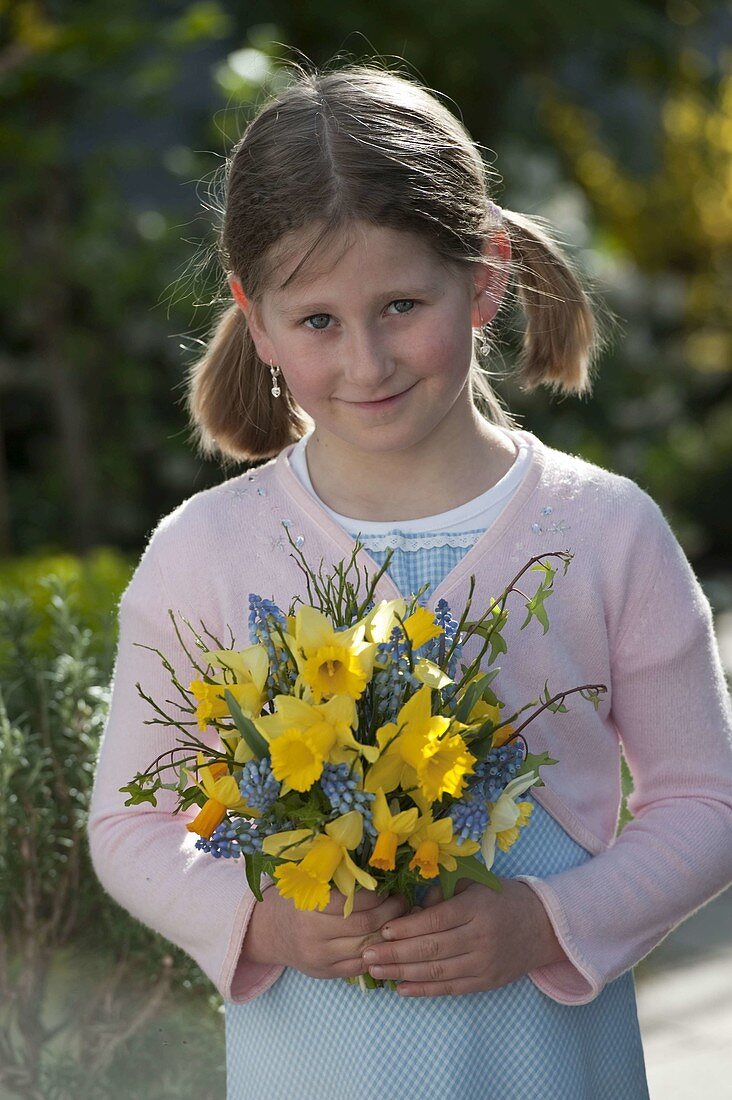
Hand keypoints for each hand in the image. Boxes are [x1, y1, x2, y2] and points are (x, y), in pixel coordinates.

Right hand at [241, 881, 409, 979]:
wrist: (269, 933)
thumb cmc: (294, 902)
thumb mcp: (308, 887)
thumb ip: (337, 883)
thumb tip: (379, 877)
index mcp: (308, 907)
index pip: (352, 903)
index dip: (377, 896)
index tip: (390, 889)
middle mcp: (313, 935)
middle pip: (364, 926)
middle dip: (390, 913)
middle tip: (404, 902)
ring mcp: (320, 958)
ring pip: (366, 948)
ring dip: (389, 934)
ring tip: (401, 921)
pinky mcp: (325, 973)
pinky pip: (359, 966)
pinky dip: (377, 953)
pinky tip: (387, 941)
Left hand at [360, 878, 567, 996]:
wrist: (542, 926)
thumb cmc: (501, 899)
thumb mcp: (474, 885)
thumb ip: (442, 893)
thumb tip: (409, 907)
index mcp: (477, 908)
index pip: (436, 920)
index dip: (407, 927)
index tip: (382, 929)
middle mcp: (480, 937)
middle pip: (431, 949)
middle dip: (395, 953)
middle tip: (367, 955)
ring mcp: (484, 963)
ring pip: (437, 972)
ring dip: (402, 972)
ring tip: (375, 971)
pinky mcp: (485, 982)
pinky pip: (450, 988)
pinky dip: (423, 989)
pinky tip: (401, 987)